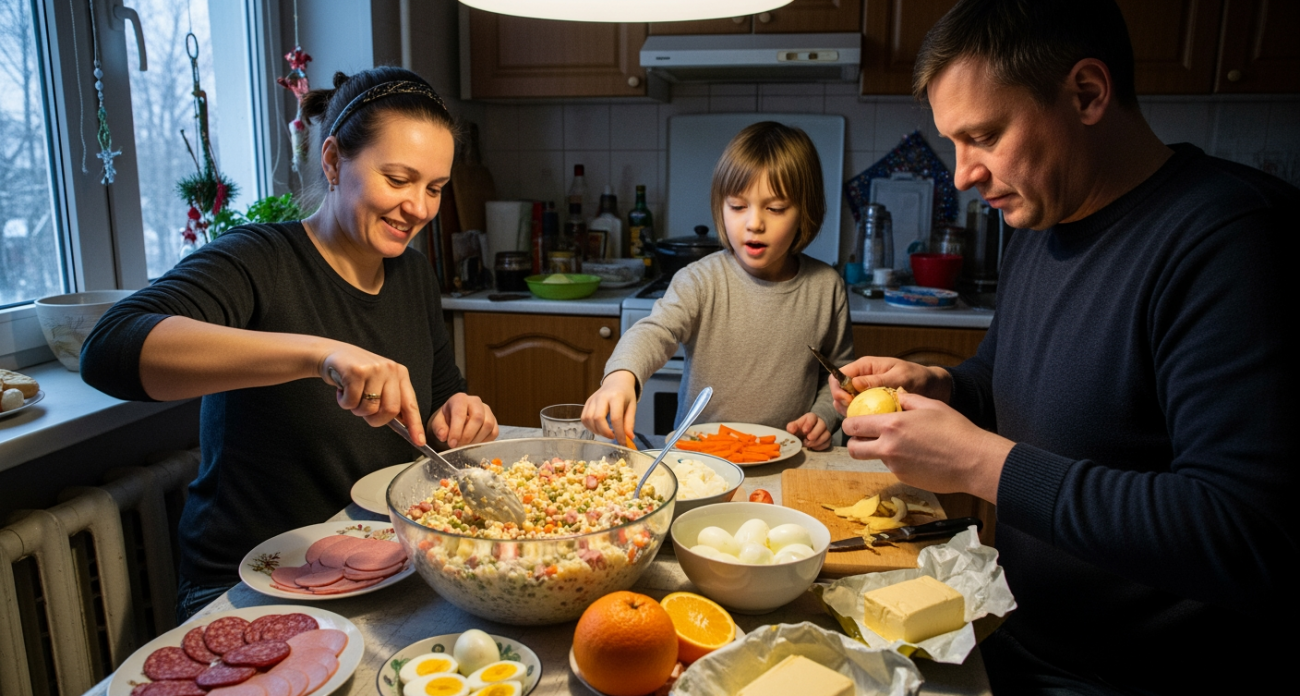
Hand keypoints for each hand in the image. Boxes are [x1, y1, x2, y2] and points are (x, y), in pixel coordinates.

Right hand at [321, 345, 423, 443]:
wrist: (334, 355)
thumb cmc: (358, 375)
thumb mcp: (379, 383)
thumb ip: (390, 401)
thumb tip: (403, 426)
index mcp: (400, 374)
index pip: (410, 404)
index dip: (415, 425)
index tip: (419, 441)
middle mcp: (391, 370)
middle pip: (390, 410)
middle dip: (376, 419)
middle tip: (365, 413)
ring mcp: (375, 369)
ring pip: (369, 408)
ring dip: (356, 410)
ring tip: (352, 396)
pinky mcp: (357, 371)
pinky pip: (352, 402)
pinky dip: (344, 402)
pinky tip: (343, 390)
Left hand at [428, 393, 496, 448]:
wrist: (456, 419)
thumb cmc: (447, 419)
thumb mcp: (438, 422)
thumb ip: (439, 428)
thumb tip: (444, 436)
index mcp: (460, 399)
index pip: (460, 413)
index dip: (457, 430)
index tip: (452, 443)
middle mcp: (476, 402)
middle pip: (478, 417)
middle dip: (468, 435)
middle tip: (459, 446)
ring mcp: (487, 410)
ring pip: (488, 425)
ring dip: (476, 440)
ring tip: (466, 446)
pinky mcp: (494, 420)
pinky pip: (494, 432)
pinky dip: (485, 441)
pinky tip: (475, 444)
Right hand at [582, 370, 637, 445]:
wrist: (617, 381)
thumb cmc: (626, 394)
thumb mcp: (632, 406)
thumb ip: (630, 422)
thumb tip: (629, 438)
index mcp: (616, 397)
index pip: (616, 418)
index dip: (619, 433)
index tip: (623, 442)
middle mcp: (602, 397)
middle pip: (598, 418)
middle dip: (605, 432)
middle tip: (613, 437)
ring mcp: (592, 399)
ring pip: (588, 419)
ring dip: (596, 431)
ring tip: (606, 433)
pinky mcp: (587, 402)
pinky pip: (584, 418)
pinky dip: (589, 427)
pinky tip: (598, 429)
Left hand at [787, 413, 830, 450]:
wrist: (808, 434)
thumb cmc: (800, 429)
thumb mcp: (795, 426)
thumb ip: (792, 427)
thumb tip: (791, 429)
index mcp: (811, 417)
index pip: (813, 417)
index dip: (809, 424)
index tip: (804, 431)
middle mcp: (820, 422)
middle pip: (822, 425)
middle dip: (815, 433)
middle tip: (808, 439)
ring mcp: (825, 431)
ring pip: (826, 435)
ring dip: (817, 441)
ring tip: (808, 444)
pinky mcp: (828, 440)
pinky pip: (827, 443)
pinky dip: (820, 446)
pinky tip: (813, 448)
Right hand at [830, 356, 952, 413]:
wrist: (934, 389)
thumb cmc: (918, 377)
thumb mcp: (899, 376)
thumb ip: (876, 380)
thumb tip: (853, 383)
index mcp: (865, 367)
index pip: (839, 376)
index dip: (838, 389)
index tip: (848, 401)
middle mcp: (862, 380)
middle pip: (839, 392)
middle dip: (842, 404)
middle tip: (856, 414)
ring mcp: (866, 394)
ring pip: (847, 404)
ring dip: (852, 413)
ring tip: (866, 420)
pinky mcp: (873, 406)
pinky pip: (860, 413)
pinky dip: (862, 419)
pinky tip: (872, 424)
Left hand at [841, 391, 1011, 501]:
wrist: (974, 461)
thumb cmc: (956, 430)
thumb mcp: (931, 405)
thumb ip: (908, 400)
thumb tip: (897, 397)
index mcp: (892, 425)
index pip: (853, 426)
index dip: (849, 424)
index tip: (854, 422)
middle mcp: (888, 447)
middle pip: (853, 449)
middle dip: (854, 442)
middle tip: (865, 437)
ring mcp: (895, 466)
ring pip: (874, 458)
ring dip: (878, 451)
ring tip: (900, 444)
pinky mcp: (904, 478)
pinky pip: (893, 468)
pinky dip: (898, 461)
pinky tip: (916, 455)